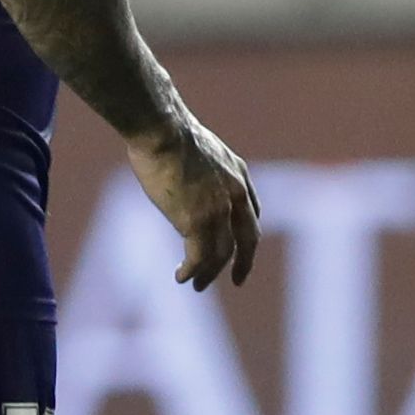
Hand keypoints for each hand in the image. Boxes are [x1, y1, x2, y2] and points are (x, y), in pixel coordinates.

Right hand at [126, 115, 261, 289]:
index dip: (245, 235)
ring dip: (210, 274)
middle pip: (247, 239)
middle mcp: (235, 195)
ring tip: (197, 285)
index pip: (251, 213)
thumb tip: (185, 178)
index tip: (238, 249)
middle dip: (244, 263)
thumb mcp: (199, 149)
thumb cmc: (168, 132)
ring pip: (222, 254)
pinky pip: (199, 258)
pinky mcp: (198, 222)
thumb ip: (203, 170)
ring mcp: (219, 210)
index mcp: (238, 174)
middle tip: (239, 279)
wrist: (163, 130)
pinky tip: (181, 276)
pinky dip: (192, 271)